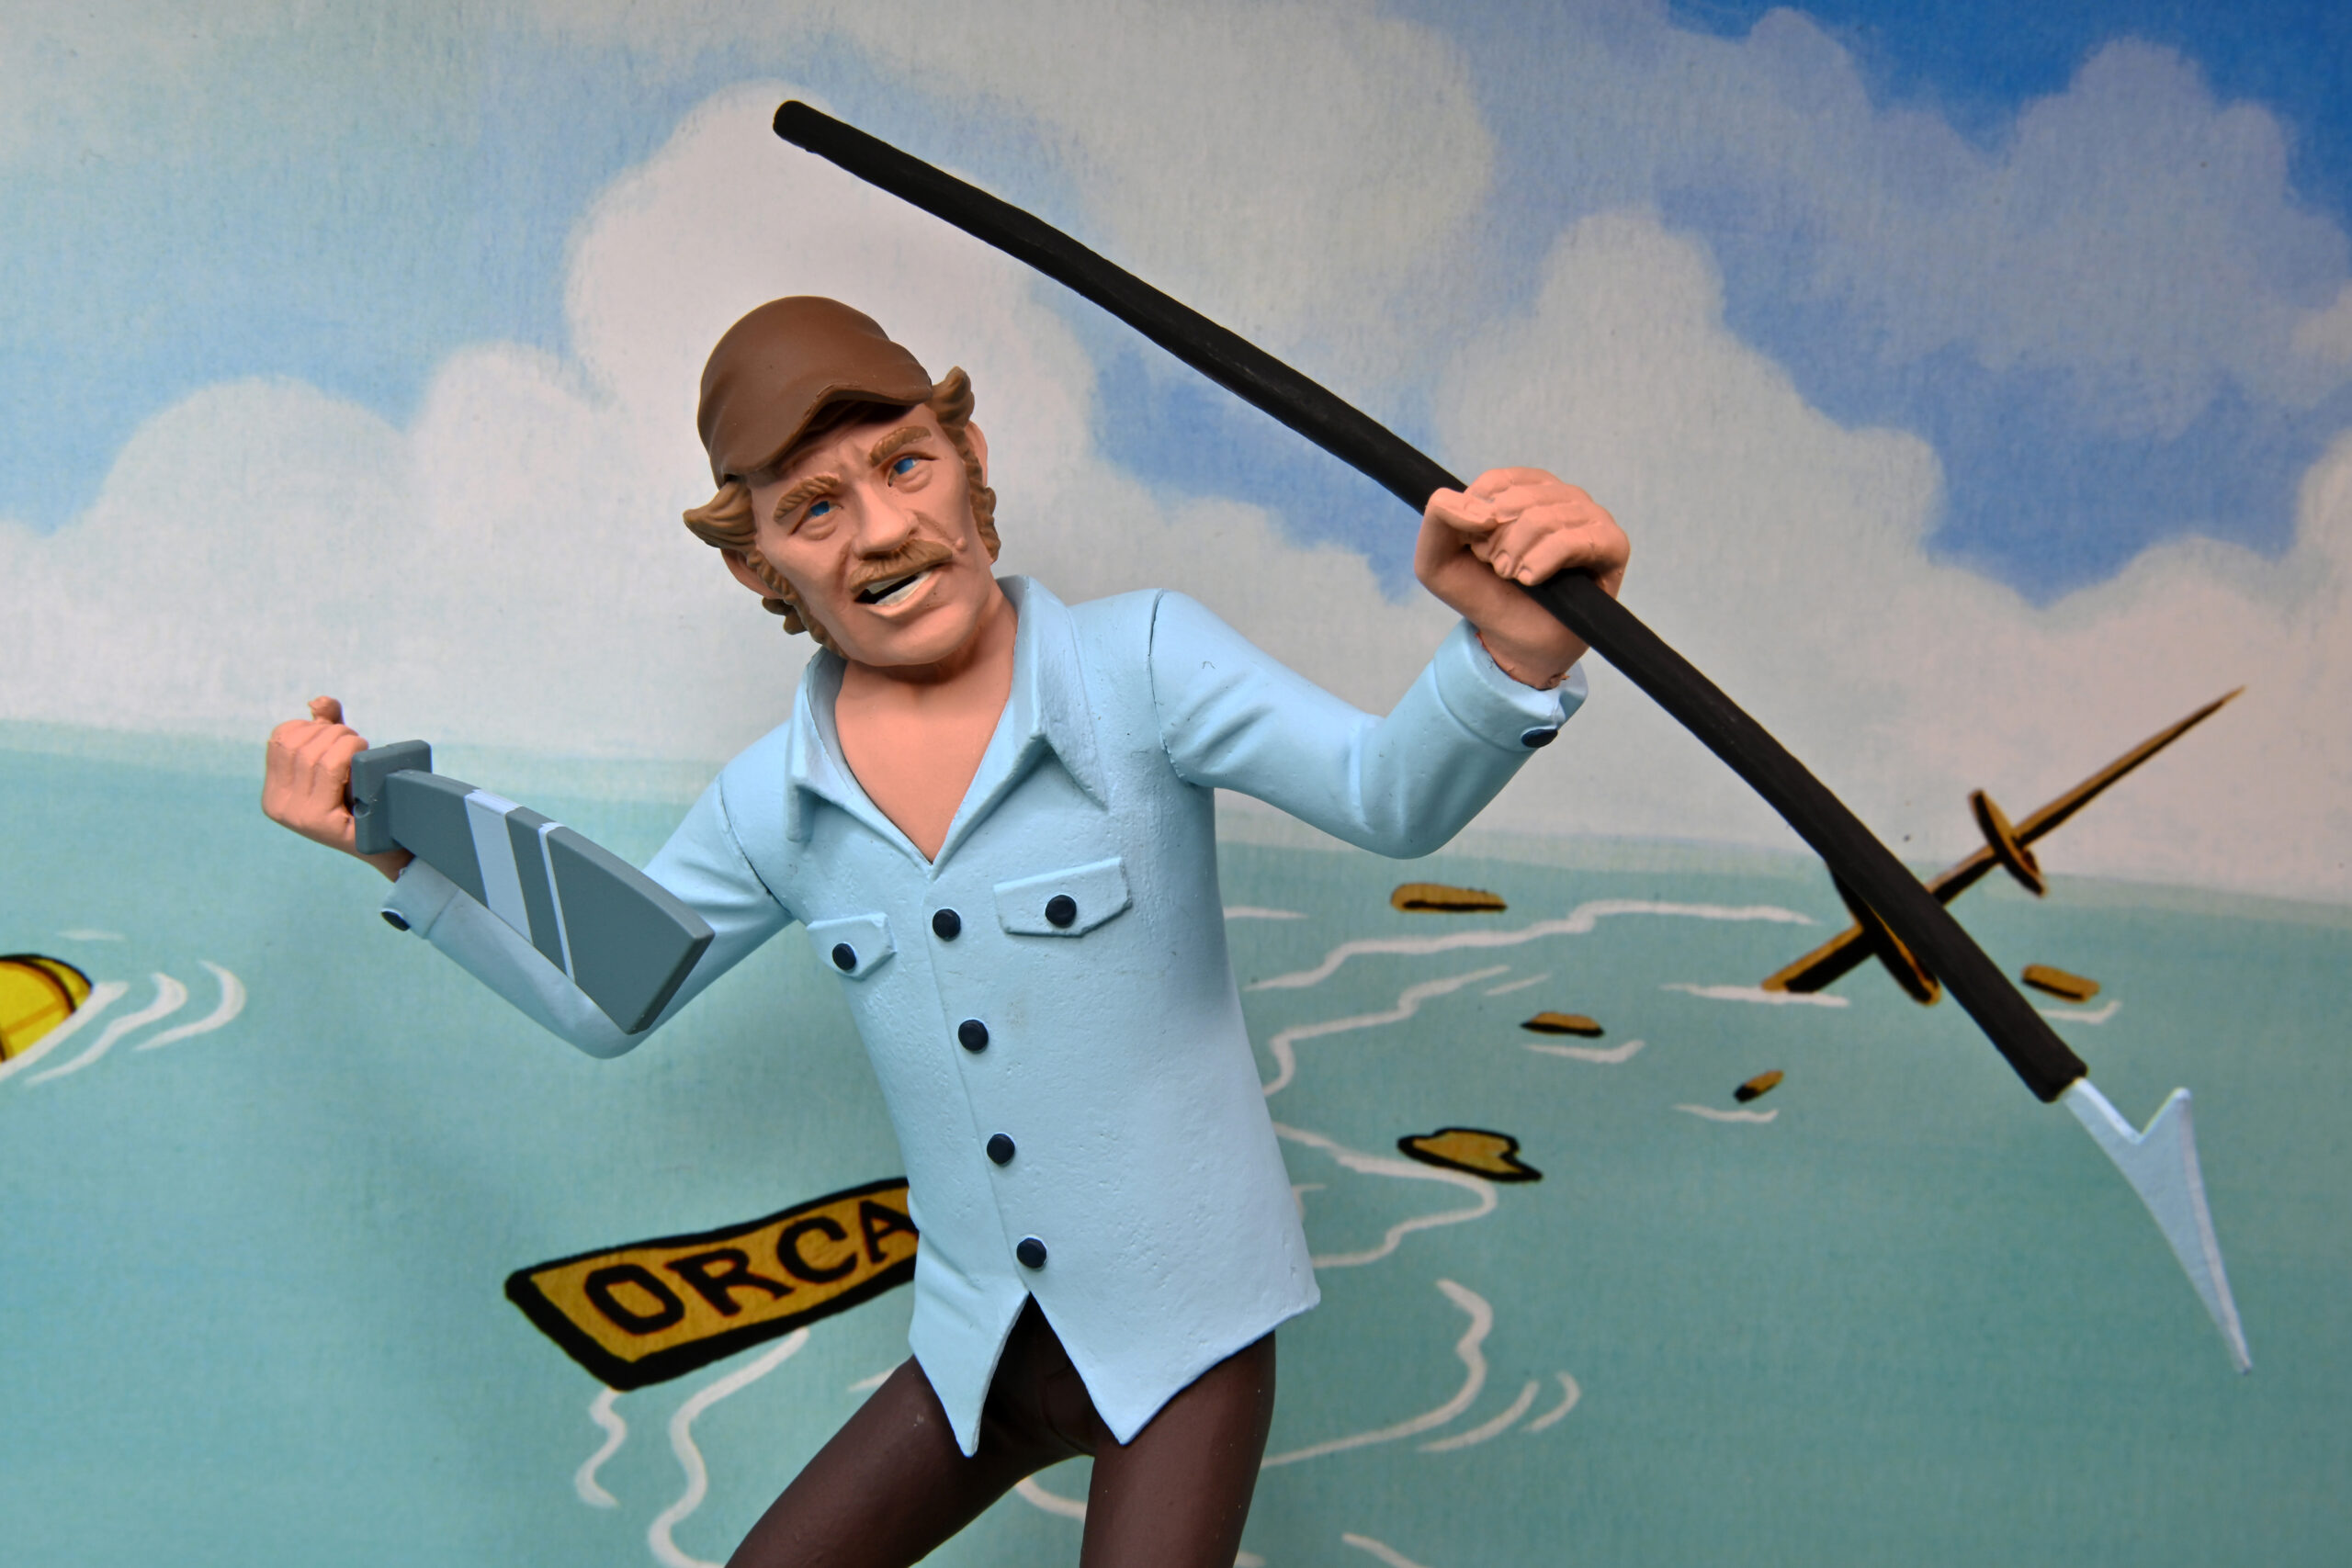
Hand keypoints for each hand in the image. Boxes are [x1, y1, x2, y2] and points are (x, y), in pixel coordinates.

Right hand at [262, 697, 412, 882]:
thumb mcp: (342, 758)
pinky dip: (349, 753)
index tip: (337, 736)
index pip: (280, 738)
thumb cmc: (367, 796)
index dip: (311, 726)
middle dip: (331, 731)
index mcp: (274, 792)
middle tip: (356, 742)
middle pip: (296, 744)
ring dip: (345, 740)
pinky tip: (362, 757)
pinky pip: (330, 768)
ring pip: (313, 754)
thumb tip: (318, 702)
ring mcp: (296, 816)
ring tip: (362, 749)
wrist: (393, 841)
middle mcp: (277, 806)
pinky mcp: (318, 821)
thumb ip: (327, 727)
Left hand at [1414, 467, 1628, 687]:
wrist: (1516, 643)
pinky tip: (1531, 580)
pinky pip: (1575, 539)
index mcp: (1525, 488)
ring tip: (1513, 577)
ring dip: (1517, 555)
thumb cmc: (1484, 595)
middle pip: (1519, 499)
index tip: (1477, 549)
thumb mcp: (1438, 558)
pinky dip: (1544, 561)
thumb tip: (1481, 508)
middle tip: (1497, 568)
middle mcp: (1562, 496)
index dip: (1477, 518)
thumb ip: (1439, 516)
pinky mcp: (1612, 544)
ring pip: (1543, 518)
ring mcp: (1590, 516)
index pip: (1496, 483)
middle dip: (1496, 541)